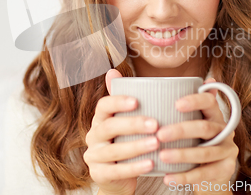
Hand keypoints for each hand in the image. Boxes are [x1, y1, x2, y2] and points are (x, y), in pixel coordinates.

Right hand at [84, 69, 159, 194]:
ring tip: (156, 143)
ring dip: (136, 146)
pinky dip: (134, 167)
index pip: (103, 106)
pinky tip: (151, 164)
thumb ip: (123, 99)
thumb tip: (112, 70)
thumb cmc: (126, 143)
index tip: (137, 101)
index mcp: (100, 119)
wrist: (118, 179)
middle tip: (155, 124)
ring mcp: (94, 156)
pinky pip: (116, 171)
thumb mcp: (126, 122)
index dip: (118, 102)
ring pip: (114, 150)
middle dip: (133, 124)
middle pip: (109, 127)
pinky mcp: (99, 175)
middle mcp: (93, 136)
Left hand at [156, 77, 237, 193]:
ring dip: (182, 154)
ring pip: (205, 152)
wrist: (213, 173)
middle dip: (181, 130)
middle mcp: (224, 131)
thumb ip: (186, 107)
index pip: (209, 102)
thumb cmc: (197, 142)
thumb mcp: (193, 123)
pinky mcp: (226, 170)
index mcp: (215, 115)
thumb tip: (189, 80)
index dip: (195, 100)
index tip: (176, 104)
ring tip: (162, 156)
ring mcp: (227, 151)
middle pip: (205, 127)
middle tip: (160, 134)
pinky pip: (204, 173)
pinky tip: (168, 178)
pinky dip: (184, 177)